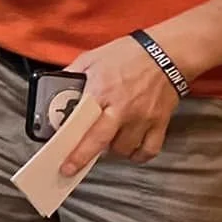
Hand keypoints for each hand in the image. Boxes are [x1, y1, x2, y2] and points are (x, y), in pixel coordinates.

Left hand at [59, 34, 184, 172]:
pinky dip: (138, 155)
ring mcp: (143, 118)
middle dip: (83, 158)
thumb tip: (54, 87)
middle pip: (101, 142)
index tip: (61, 159)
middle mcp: (122, 108)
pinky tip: (130, 150)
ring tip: (104, 145)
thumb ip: (72, 74)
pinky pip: (149, 149)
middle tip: (70, 169)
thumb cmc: (126, 54)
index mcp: (101, 91)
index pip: (83, 124)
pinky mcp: (160, 122)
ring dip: (111, 151)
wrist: (166, 53)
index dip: (72, 144)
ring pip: (124, 149)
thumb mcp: (91, 58)